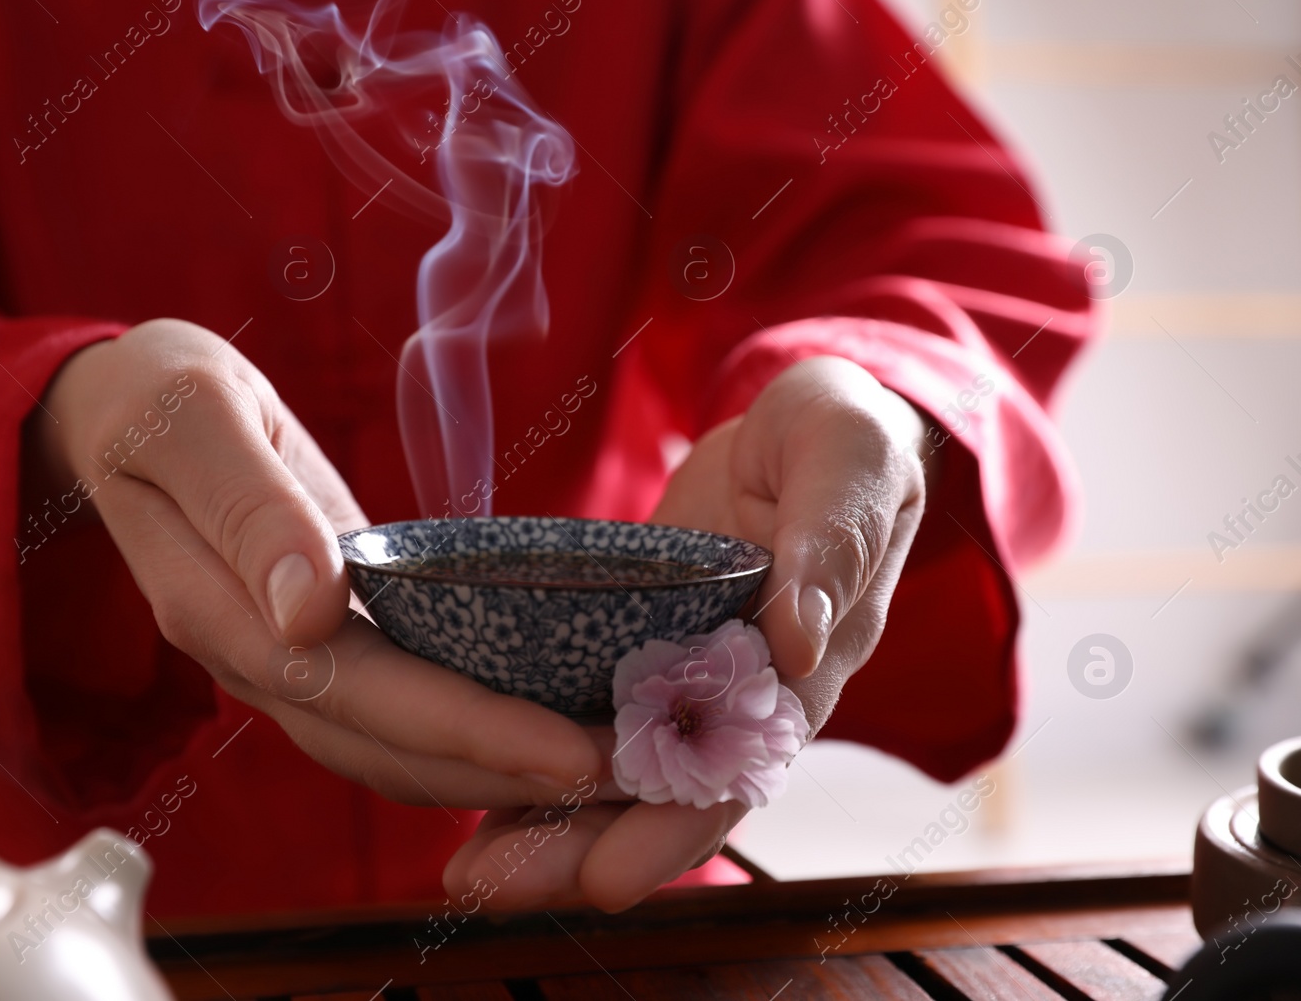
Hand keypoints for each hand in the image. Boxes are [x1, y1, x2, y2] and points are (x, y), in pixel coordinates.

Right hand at [33, 319, 600, 810]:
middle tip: (620, 775)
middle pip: (382, 745)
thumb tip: (313, 609)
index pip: (353, 694)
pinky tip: (534, 726)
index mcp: (219, 610)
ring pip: (388, 749)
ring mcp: (283, 660)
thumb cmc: (152, 398)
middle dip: (500, 768)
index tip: (566, 751)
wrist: (120, 415)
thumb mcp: (190, 419)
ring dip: (488, 770)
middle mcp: (254, 657)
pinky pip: (392, 713)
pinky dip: (464, 734)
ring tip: (598, 770)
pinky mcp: (317, 645)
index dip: (463, 730)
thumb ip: (248, 508)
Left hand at [443, 356, 927, 910]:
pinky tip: (475, 796)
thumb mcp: (844, 460)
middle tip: (493, 887)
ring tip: (468, 867)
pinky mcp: (645, 652)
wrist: (805, 427)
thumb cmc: (840, 436)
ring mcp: (690, 678)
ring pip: (622, 772)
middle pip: (665, 795)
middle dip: (583, 847)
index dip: (675, 827)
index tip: (606, 879)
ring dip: (550, 822)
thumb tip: (800, 637)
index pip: (740, 768)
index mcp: (805, 666)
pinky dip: (541, 760)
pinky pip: (593, 717)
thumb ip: (826, 541)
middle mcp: (745, 694)